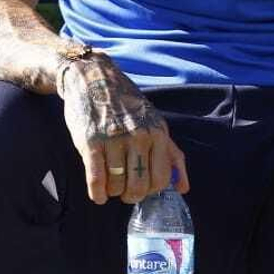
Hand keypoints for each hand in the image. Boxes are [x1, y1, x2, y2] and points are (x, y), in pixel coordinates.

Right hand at [57, 55, 188, 204]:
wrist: (93, 77)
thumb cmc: (126, 104)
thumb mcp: (155, 122)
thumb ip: (172, 154)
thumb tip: (183, 188)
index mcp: (157, 133)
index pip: (161, 179)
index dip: (151, 190)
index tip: (142, 187)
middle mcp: (138, 136)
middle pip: (139, 187)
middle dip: (132, 196)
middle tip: (125, 192)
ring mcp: (113, 139)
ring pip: (117, 186)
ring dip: (113, 192)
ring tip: (110, 184)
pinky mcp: (90, 142)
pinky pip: (96, 180)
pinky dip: (97, 193)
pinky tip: (98, 194)